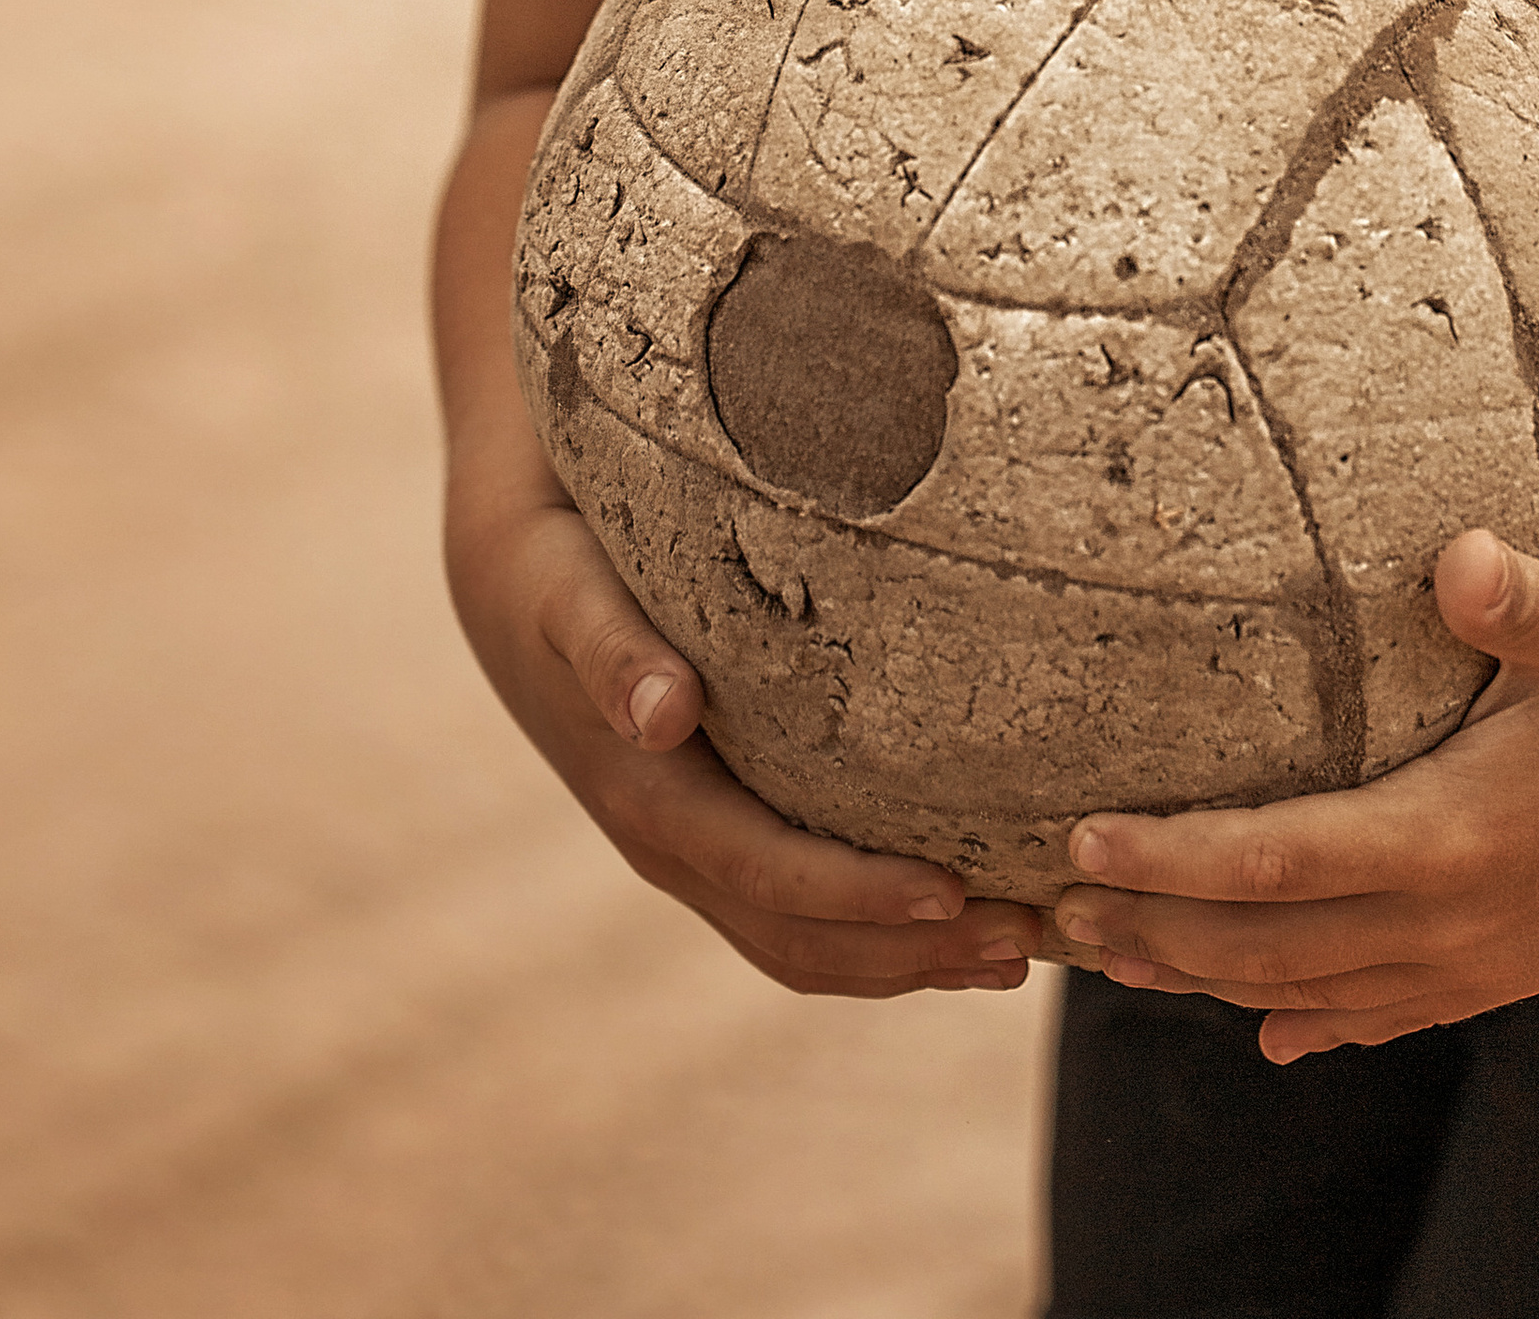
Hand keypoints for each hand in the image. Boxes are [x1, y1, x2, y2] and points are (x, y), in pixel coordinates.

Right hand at [446, 471, 1042, 998]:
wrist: (513, 583)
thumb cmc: (557, 573)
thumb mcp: (574, 596)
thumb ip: (615, 652)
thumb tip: (662, 714)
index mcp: (649, 799)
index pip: (769, 875)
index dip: (860, 895)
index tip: (954, 892)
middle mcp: (671, 847)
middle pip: (801, 939)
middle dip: (912, 953)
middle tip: (1026, 937)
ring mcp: (694, 855)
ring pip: (805, 947)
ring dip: (910, 964)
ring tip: (1018, 953)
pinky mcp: (716, 838)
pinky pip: (797, 916)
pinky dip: (879, 937)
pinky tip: (955, 919)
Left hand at [1048, 530, 1538, 1060]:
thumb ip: (1521, 597)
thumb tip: (1459, 555)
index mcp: (1455, 832)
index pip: (1282, 862)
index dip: (1178, 860)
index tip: (1083, 839)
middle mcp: (1457, 916)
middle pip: (1271, 945)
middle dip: (1155, 931)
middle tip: (1048, 911)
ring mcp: (1481, 956)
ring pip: (1312, 991)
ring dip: (1207, 981)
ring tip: (1110, 962)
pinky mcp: (1507, 967)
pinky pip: (1387, 1013)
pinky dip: (1314, 1021)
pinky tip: (1269, 1035)